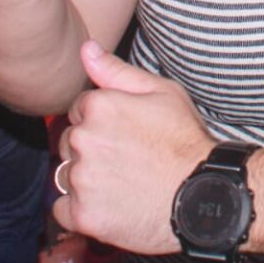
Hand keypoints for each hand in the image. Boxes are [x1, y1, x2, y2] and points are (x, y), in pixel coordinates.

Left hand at [53, 40, 212, 252]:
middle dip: (90, 146)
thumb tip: (86, 48)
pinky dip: (81, 208)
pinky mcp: (82, 214)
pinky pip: (63, 209)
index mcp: (100, 106)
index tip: (125, 132)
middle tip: (126, 157)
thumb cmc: (183, 139)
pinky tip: (109, 203)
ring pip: (66, 173)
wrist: (200, 194)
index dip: (103, 119)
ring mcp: (81, 178)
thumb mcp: (161, 92)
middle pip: (70, 140)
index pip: (79, 109)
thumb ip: (116, 71)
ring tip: (121, 181)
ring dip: (85, 177)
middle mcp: (84, 139)